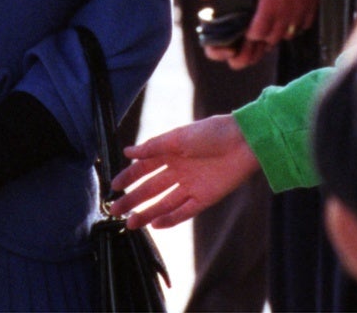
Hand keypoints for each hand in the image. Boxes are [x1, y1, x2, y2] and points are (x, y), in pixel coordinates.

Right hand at [108, 114, 259, 229]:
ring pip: (164, 203)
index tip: (113, 187)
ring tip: (129, 223)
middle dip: (132, 200)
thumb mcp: (178, 138)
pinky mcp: (205, 198)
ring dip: (147, 213)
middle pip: (151, 189)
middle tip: (114, 210)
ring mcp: (191, 186)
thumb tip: (127, 152)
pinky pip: (184, 211)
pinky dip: (170, 218)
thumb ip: (153, 147)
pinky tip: (155, 224)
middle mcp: (178, 171)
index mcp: (171, 153)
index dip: (129, 177)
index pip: (144, 168)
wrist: (244, 142)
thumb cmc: (212, 133)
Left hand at [199, 0, 315, 69]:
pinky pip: (302, 27)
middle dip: (262, 35)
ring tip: (272, 21)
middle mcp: (286, 16)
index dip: (250, 34)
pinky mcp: (311, 10)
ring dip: (278, 32)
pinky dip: (294, 25)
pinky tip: (288, 14)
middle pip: (271, 39)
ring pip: (287, 35)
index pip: (257, 35)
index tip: (247, 27)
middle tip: (257, 25)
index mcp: (269, 8)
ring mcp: (300, 14)